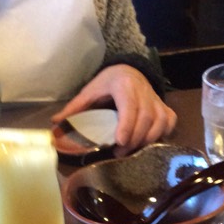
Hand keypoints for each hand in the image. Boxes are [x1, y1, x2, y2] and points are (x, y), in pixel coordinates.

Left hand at [52, 64, 176, 155]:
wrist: (130, 69)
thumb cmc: (107, 83)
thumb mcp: (90, 91)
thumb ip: (75, 108)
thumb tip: (54, 124)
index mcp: (123, 84)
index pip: (129, 104)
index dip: (127, 124)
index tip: (120, 142)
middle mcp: (144, 90)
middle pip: (146, 117)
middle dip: (134, 139)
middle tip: (119, 153)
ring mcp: (157, 99)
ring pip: (160, 121)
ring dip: (147, 140)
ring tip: (132, 151)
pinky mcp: (165, 107)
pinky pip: (169, 122)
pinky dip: (161, 135)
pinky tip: (148, 143)